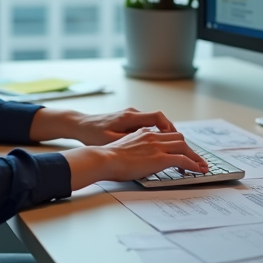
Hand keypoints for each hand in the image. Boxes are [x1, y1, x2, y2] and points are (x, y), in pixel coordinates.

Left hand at [30, 106, 176, 146]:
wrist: (80, 125)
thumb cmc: (92, 134)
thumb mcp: (110, 141)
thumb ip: (129, 142)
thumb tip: (146, 147)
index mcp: (129, 117)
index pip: (157, 118)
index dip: (169, 128)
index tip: (177, 140)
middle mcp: (132, 114)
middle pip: (160, 120)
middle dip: (172, 134)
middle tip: (182, 147)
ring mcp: (130, 116)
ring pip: (154, 123)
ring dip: (164, 135)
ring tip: (173, 148)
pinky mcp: (127, 121)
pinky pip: (147, 125)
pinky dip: (155, 134)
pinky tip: (157, 146)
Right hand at [61, 127, 208, 190]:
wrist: (103, 159)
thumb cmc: (107, 158)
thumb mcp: (122, 147)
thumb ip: (133, 147)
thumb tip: (137, 158)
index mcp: (143, 132)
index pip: (165, 134)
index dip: (175, 143)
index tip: (181, 150)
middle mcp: (152, 136)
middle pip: (178, 138)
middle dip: (189, 148)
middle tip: (195, 159)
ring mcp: (157, 146)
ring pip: (184, 146)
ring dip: (194, 156)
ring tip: (201, 166)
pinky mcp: (160, 158)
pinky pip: (183, 159)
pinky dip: (193, 165)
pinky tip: (197, 170)